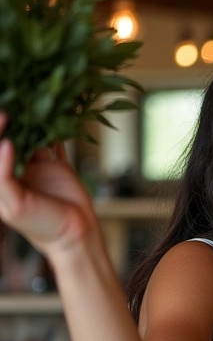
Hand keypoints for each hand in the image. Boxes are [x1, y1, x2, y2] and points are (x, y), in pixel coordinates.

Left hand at [0, 113, 96, 259]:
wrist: (76, 236)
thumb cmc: (42, 226)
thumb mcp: (14, 204)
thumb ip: (4, 175)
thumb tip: (6, 143)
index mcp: (0, 180)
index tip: (2, 117)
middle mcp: (15, 169)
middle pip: (6, 139)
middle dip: (6, 123)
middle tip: (11, 107)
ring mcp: (36, 166)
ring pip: (29, 137)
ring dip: (29, 122)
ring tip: (33, 104)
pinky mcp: (58, 166)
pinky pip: (55, 143)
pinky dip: (55, 130)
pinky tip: (57, 115)